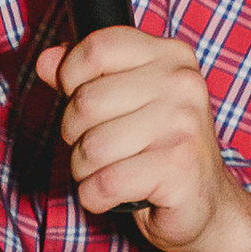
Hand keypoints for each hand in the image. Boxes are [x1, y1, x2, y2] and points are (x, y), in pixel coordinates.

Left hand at [37, 25, 237, 251]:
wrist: (205, 204)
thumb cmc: (159, 150)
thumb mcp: (124, 104)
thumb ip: (84, 77)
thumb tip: (46, 59)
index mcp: (171, 57)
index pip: (97, 47)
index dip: (70, 76)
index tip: (79, 99)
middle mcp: (182, 84)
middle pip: (86, 102)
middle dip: (75, 135)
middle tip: (99, 148)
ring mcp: (184, 125)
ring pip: (91, 147)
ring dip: (85, 171)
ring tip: (108, 172)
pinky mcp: (179, 168)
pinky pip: (105, 183)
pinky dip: (95, 197)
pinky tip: (113, 195)